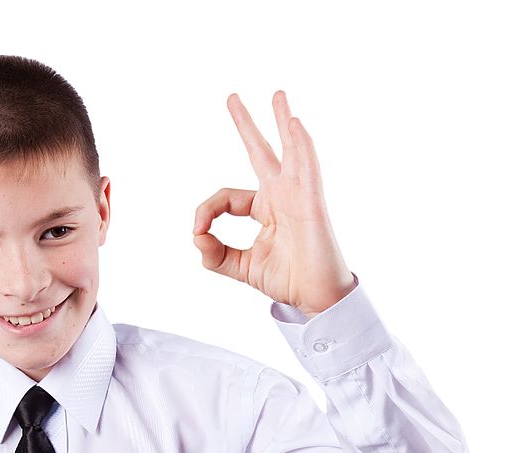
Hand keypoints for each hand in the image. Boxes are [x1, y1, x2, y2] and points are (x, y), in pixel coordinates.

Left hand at [193, 91, 355, 317]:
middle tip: (231, 98)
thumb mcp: (239, 267)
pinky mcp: (312, 203)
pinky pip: (307, 168)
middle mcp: (281, 196)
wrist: (315, 298)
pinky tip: (294, 124)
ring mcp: (298, 196)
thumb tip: (197, 236)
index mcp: (265, 208)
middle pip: (261, 152)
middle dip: (246, 125)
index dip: (206, 211)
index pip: (226, 198)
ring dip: (282, 121)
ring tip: (277, 96)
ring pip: (290, 150)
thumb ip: (214, 254)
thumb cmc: (287, 279)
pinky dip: (301, 145)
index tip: (198, 231)